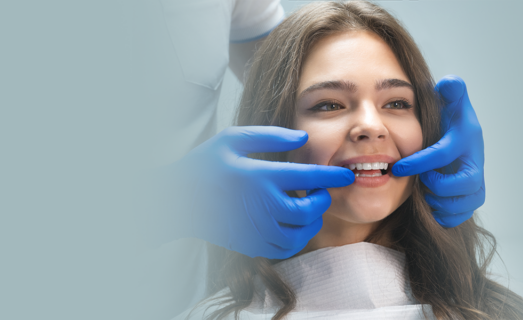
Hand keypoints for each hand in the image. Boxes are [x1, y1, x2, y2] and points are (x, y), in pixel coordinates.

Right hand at [165, 126, 354, 258]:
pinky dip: (297, 238)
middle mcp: (262, 206)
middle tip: (320, 191)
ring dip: (312, 221)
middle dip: (322, 200)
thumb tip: (303, 138)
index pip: (309, 176)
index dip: (333, 176)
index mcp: (260, 176)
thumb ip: (270, 136)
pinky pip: (285, 249)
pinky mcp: (250, 245)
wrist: (175, 200)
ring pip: (300, 234)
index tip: (347, 174)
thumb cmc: (204, 165)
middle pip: (309, 210)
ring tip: (308, 208)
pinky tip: (293, 224)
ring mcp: (256, 229)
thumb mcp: (232, 139)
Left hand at [391, 75, 484, 227]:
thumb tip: (449, 83)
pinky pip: (463, 215)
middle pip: (466, 183)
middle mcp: (476, 160)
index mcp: (467, 138)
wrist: (460, 138)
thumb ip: (451, 89)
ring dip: (442, 203)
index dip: (420, 162)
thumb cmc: (449, 118)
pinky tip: (431, 207)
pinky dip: (447, 215)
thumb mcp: (451, 100)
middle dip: (438, 186)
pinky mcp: (472, 196)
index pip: (443, 153)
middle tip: (420, 184)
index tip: (398, 167)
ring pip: (468, 202)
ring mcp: (477, 180)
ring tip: (425, 195)